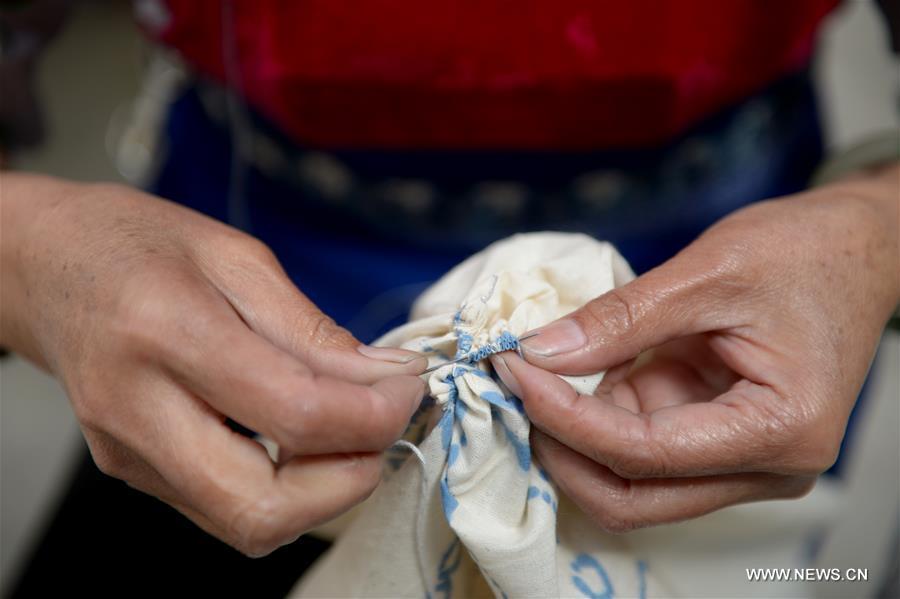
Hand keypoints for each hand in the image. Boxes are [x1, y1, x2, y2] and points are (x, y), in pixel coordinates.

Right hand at [1, 174, 426, 554]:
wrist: (46, 267)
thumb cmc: (139, 245)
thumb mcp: (238, 257)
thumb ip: (315, 330)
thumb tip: (387, 378)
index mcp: (168, 333)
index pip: (295, 412)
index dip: (374, 414)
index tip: (407, 387)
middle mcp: (138, 409)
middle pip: (263, 505)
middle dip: (350, 479)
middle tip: (380, 425)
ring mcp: (129, 453)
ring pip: (246, 524)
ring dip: (321, 492)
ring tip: (345, 429)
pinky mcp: (133, 472)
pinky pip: (225, 508)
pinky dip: (285, 487)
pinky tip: (299, 437)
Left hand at [491, 166, 898, 531]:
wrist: (856, 247)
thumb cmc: (806, 252)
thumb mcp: (708, 273)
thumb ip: (622, 320)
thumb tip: (542, 352)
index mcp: (780, 429)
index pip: (646, 454)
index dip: (566, 417)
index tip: (514, 370)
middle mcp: (765, 466)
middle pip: (634, 494)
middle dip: (562, 446)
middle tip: (513, 384)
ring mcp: (740, 458)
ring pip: (630, 478)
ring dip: (572, 434)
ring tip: (530, 374)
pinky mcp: (716, 437)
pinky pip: (641, 445)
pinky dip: (595, 415)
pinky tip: (569, 373)